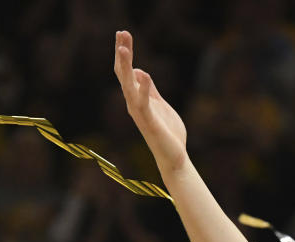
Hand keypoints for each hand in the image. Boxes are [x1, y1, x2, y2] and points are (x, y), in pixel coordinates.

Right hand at [114, 30, 187, 171]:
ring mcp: (140, 112)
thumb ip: (150, 89)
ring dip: (126, 67)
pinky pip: (144, 103)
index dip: (124, 52)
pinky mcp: (149, 122)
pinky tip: (146, 74)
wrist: (173, 156)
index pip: (127, 71)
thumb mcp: (160, 104)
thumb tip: (140, 71)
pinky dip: (144, 89)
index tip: (123, 33)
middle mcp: (133, 103)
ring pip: (128, 86)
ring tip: (125, 49)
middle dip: (122, 53)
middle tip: (121, 32)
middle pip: (124, 74)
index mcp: (137, 97)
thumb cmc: (167, 131)